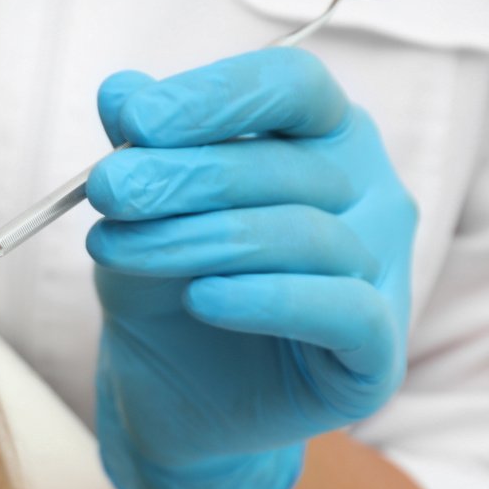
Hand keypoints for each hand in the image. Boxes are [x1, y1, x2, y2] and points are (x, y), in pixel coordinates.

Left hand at [85, 47, 416, 488]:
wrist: (172, 400)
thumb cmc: (166, 288)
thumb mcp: (140, 214)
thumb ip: (141, 151)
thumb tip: (121, 89)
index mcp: (324, 138)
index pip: (293, 88)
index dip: (217, 97)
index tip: (134, 121)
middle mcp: (368, 194)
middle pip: (289, 163)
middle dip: (184, 174)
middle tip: (106, 190)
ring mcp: (383, 271)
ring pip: (308, 235)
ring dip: (202, 238)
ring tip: (115, 249)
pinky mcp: (377, 352)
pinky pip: (341, 310)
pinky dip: (269, 298)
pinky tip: (203, 299)